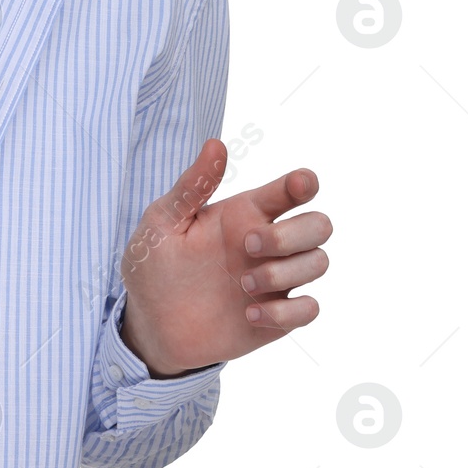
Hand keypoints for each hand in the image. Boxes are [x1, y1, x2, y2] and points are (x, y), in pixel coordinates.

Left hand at [117, 138, 331, 376]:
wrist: (149, 322)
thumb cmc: (154, 264)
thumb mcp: (163, 221)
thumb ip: (192, 186)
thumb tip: (216, 144)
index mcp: (242, 214)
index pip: (289, 191)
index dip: (303, 183)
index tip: (298, 184)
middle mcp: (266, 243)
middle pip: (318, 225)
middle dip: (292, 234)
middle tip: (249, 245)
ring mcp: (274, 280)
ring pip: (318, 263)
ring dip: (285, 273)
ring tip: (242, 285)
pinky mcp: (276, 316)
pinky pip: (309, 309)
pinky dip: (287, 312)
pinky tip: (249, 315)